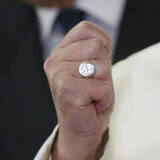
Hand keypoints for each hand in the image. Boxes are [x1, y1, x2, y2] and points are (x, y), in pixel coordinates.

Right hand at [43, 21, 113, 159]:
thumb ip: (97, 47)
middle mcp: (54, 59)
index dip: (102, 47)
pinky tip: (91, 103)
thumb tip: (99, 41)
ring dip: (105, 82)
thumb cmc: (91, 97)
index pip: (87, 29)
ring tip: (92, 93)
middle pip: (97, 46)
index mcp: (60, 50)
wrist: (82, 130)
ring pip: (101, 65)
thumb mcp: (97, 65)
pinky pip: (102, 85)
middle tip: (93, 85)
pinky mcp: (65, 88)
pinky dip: (104, 97)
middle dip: (105, 67)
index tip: (93, 68)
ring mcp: (57, 73)